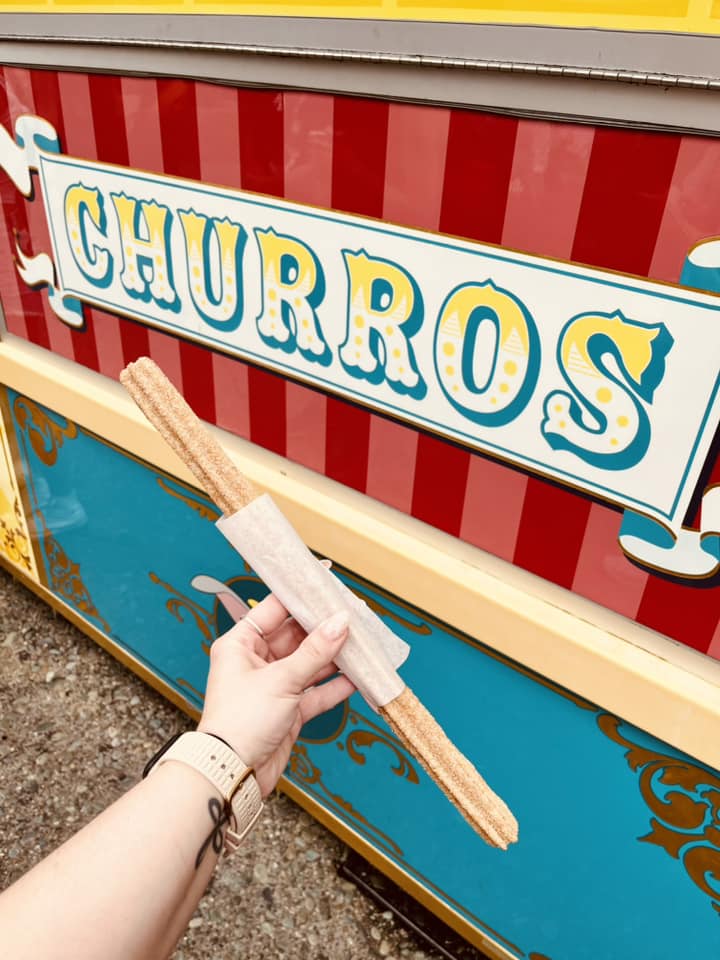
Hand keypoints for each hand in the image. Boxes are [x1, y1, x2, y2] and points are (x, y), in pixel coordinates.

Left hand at [198, 594, 353, 795]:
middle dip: (324, 628)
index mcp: (240, 644)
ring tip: (361, 643)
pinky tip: (357, 677)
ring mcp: (274, 686)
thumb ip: (315, 651)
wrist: (233, 773)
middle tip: (353, 614)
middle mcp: (256, 662)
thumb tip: (341, 621)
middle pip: (296, 636)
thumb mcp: (281, 679)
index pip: (273, 609)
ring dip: (334, 656)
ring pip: (310, 663)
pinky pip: (316, 691)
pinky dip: (335, 685)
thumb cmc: (240, 721)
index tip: (325, 582)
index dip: (299, 595)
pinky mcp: (288, 711)